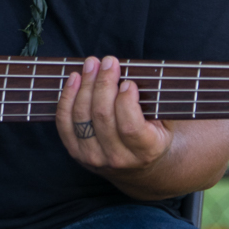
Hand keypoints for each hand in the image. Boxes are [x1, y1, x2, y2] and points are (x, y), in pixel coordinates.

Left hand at [55, 56, 172, 184]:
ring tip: (92, 64)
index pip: (130, 127)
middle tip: (108, 61)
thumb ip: (154, 103)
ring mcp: (93, 157)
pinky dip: (67, 98)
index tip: (128, 82)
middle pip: (103, 116)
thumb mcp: (164, 123)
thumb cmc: (152, 135)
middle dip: (104, 83)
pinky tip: (74, 79)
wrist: (136, 167)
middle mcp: (117, 158)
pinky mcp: (75, 152)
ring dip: (86, 85)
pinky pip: (64, 122)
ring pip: (83, 116)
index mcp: (145, 151)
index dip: (126, 101)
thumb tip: (134, 74)